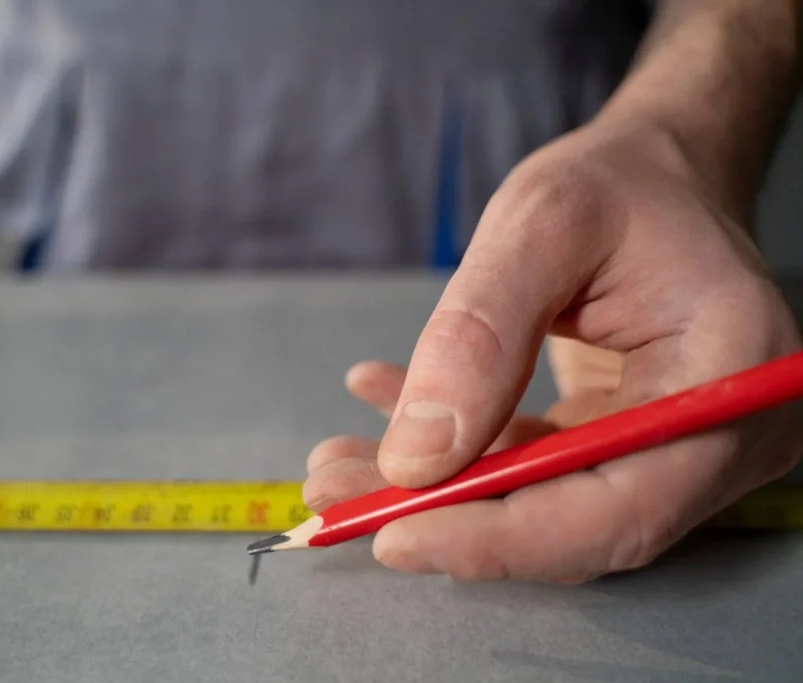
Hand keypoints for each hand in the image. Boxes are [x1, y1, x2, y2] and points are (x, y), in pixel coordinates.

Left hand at [302, 119, 802, 582]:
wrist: (656, 180)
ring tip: (338, 464)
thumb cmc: (617, 186)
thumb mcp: (538, 226)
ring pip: (541, 506)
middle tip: (337, 496)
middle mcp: (720, 434)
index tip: (393, 534)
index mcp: (731, 377)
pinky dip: (456, 451)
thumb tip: (414, 460)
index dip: (501, 539)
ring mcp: (675, 447)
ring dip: (433, 491)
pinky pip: (533, 471)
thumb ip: (477, 339)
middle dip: (446, 519)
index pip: (618, 510)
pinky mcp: (627, 445)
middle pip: (574, 525)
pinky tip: (384, 409)